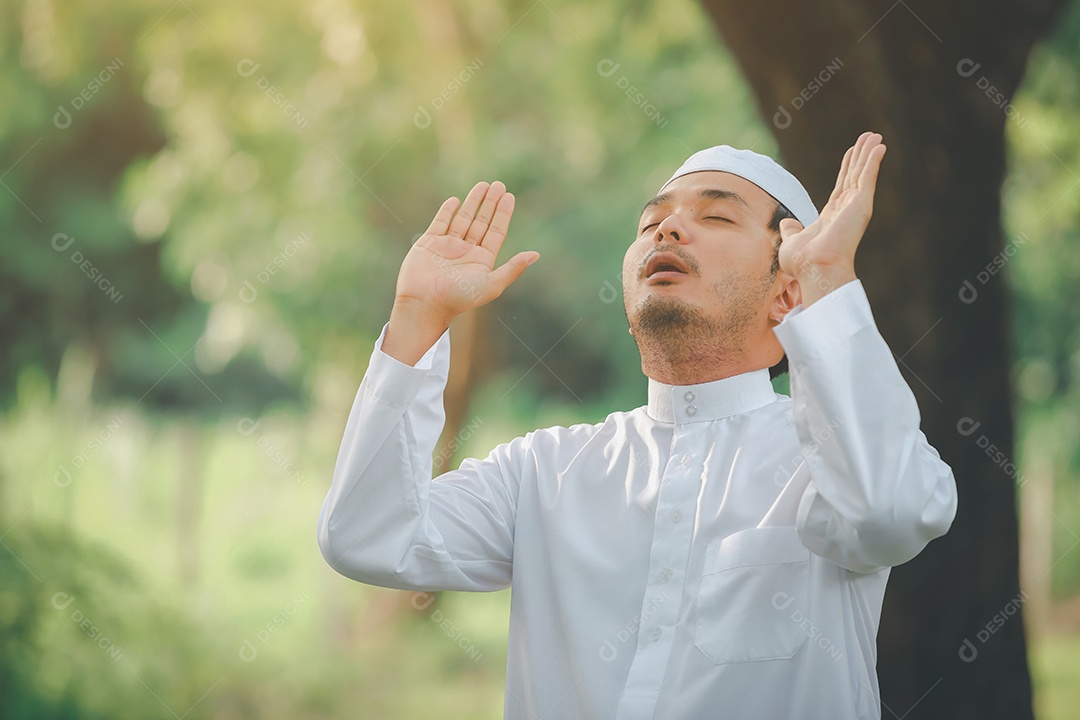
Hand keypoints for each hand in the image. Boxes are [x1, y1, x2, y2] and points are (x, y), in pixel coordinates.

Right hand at [394, 180, 538, 324]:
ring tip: (483, 185)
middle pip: (482, 222)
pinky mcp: (428, 243)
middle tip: (499, 184)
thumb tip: (536, 255)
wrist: (424, 304)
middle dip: (490, 203)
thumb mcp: (491, 284)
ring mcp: (447, 246)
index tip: (509, 196)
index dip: (503, 214)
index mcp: (482, 260)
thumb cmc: (459, 298)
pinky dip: (447, 211)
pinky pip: (440, 223)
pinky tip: (455, 200)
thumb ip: (513, 268)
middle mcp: (466, 252)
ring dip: (473, 202)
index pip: (496, 232)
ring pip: (463, 219)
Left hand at [777, 132, 885, 305]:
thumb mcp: (791, 242)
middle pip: (854, 176)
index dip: (847, 168)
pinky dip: (873, 161)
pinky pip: (867, 177)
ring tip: (875, 136)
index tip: (852, 152)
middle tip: (869, 137)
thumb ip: (791, 230)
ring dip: (868, 153)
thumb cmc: (803, 263)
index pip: (842, 186)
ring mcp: (854, 207)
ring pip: (862, 173)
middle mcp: (846, 210)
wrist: (815, 269)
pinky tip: (879, 146)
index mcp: (831, 217)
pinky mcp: (860, 204)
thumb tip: (788, 224)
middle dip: (861, 155)